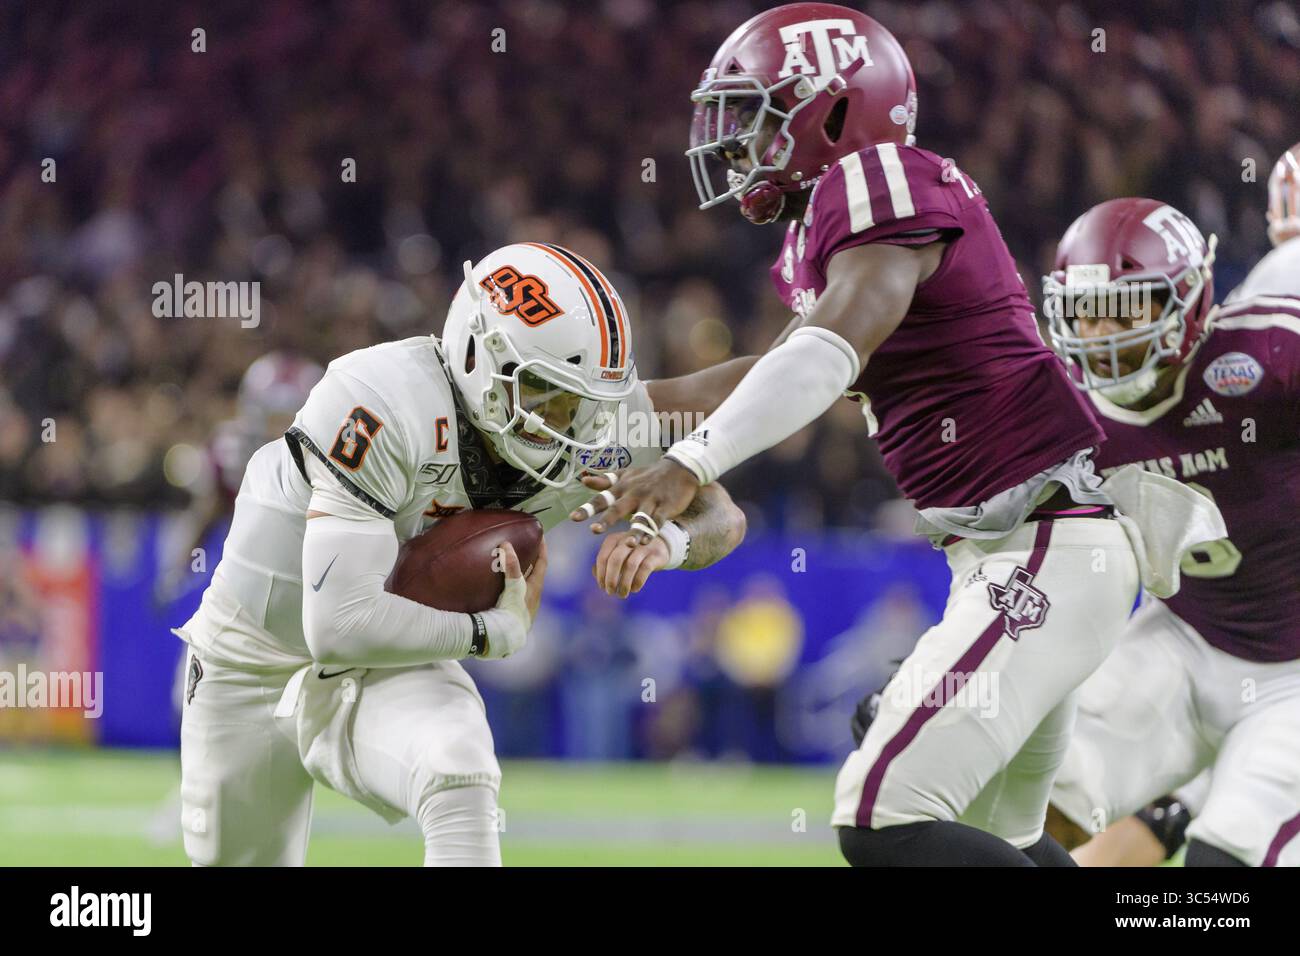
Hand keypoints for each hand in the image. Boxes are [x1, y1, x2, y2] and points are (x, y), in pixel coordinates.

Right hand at [480, 539, 547, 658]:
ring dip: (517, 573)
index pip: (542, 563)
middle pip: (533, 573)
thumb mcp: (513, 587)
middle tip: (522, 547)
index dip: (542, 549)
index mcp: (535, 588)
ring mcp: (522, 605)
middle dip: (528, 560)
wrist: (504, 638)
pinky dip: (507, 585)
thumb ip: (511, 566)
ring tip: (507, 563)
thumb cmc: (512, 611)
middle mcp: (531, 596)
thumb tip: (507, 545)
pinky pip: (512, 593)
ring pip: (522, 584)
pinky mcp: (512, 612)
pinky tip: (496, 585)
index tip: (541, 537)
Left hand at [569, 459, 699, 543]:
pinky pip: (658, 521)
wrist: (679, 469)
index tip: (573, 518)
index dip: (587, 508)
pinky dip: (652, 532)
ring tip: (627, 543)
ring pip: (640, 518)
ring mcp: (650, 500)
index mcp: (622, 488)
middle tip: (595, 530)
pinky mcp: (665, 507)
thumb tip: (583, 480)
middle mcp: (633, 494)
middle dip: (607, 519)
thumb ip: (604, 480)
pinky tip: (646, 542)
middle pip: (618, 508)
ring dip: (634, 530)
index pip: (602, 498)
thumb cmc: (648, 474)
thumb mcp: (626, 474)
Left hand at [594, 532, 668, 597]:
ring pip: (630, 565)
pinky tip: (634, 589)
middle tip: (610, 592)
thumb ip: (605, 563)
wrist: (659, 546)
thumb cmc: (631, 554)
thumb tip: (596, 574)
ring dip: (624, 583)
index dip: (601, 574)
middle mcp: (628, 540)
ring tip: (622, 594)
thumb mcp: (616, 555)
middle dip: (611, 578)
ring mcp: (643, 546)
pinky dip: (637, 581)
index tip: (602, 586)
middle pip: (615, 560)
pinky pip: (645, 569)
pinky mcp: (656, 554)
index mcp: (614, 539)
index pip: (603, 557)